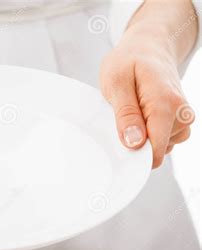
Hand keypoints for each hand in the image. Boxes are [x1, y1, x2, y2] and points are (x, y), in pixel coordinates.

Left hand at [100, 0, 196, 167]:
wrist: (149, 46)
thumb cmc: (129, 60)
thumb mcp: (116, 82)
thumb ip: (125, 114)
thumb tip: (134, 143)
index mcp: (166, 104)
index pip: (156, 149)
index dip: (134, 154)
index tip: (118, 144)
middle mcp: (181, 114)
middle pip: (158, 151)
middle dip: (136, 143)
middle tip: (121, 116)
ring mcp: (183, 118)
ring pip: (161, 147)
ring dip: (142, 137)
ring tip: (131, 111)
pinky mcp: (179, 121)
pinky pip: (163, 140)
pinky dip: (148, 133)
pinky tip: (140, 115)